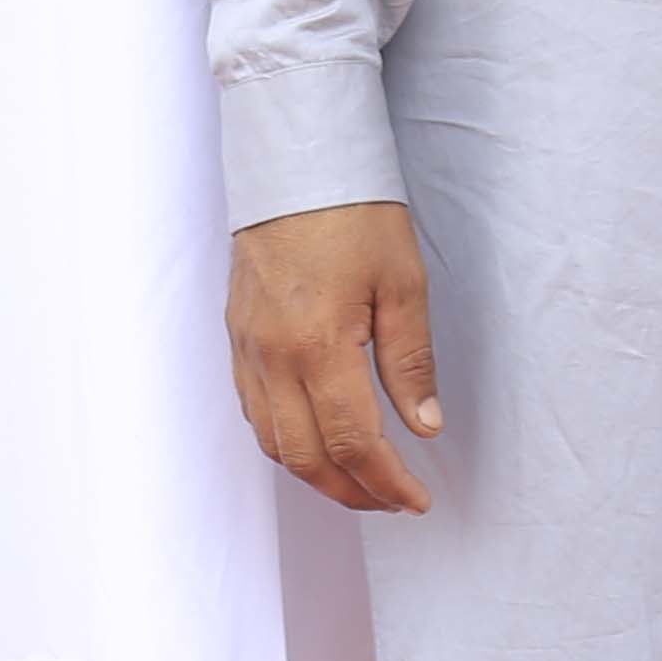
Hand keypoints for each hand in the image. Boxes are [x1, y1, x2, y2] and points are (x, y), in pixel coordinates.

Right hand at [227, 200, 438, 514]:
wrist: (295, 159)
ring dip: (316, 474)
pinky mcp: (236, 334)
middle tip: (393, 501)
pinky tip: (314, 437)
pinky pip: (252, 409)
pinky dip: (283, 440)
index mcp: (317, 346)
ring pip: (272, 442)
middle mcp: (272, 356)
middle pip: (306, 457)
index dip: (387, 483)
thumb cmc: (353, 213)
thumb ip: (411, 361)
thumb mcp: (403, 282)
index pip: (354, 443)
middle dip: (352, 492)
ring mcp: (247, 347)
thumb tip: (424, 426)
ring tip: (359, 480)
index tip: (417, 500)